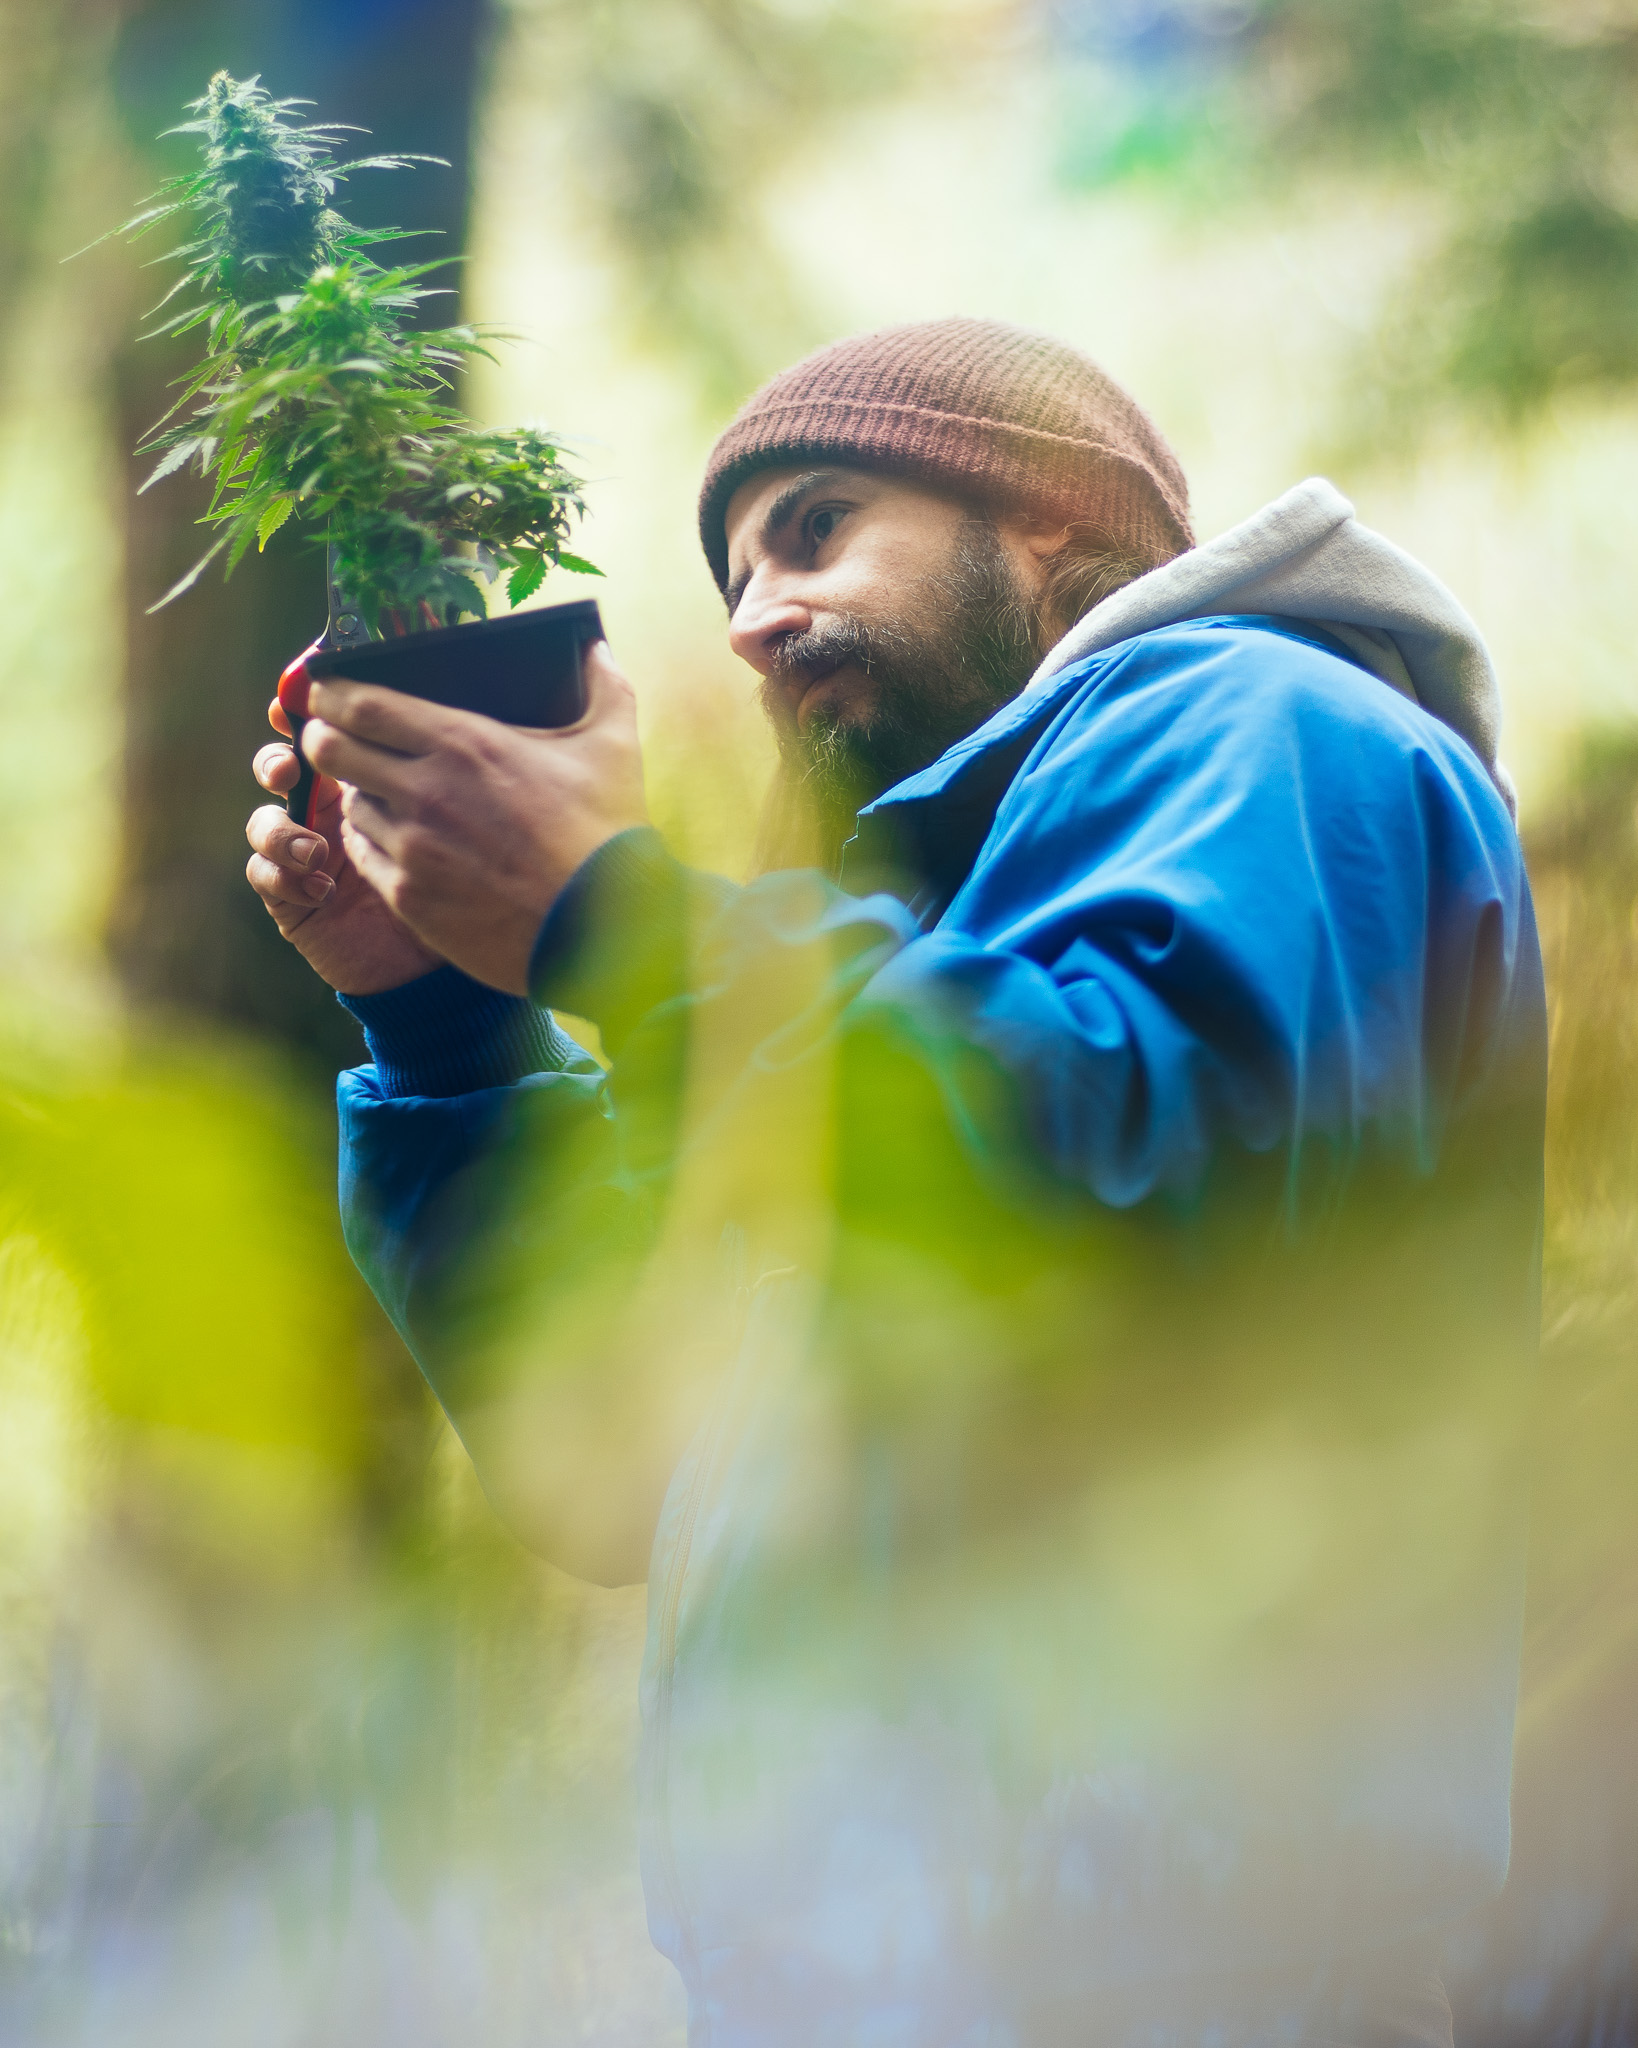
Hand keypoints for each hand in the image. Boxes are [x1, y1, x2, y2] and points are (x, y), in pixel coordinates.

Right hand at [245, 696, 443, 994]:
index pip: (326, 736)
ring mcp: (303, 852)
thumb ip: (439, 775)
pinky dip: (283, 876)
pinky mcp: (289, 896)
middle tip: (290, 771)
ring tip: (317, 852)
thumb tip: (441, 720)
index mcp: (362, 780)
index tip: (294, 704)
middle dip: (275, 762)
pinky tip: (322, 891)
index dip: (302, 714)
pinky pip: (263, 874)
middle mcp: (325, 810)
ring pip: (264, 821)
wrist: (441, 960)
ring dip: (281, 829)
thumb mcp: (455, 821)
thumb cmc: (459, 881)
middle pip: (278, 767)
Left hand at [299, 640, 648, 994]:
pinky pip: (363, 856)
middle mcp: (426, 791)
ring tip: (380, 792)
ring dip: (357, 793)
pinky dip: (370, 841)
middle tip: (332, 735)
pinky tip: (393, 838)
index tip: (327, 689)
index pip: (363, 704)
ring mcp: (413, 848)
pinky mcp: (410, 898)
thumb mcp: (613, 748)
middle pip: (332, 749)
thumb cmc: (606, 836)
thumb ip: (603, 687)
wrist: (602, 929)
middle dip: (323, 737)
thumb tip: (599, 648)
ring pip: (348, 805)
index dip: (332, 692)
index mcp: (464, 744)